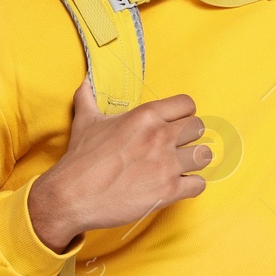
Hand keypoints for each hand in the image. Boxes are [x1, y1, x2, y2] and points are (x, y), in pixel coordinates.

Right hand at [27, 77, 211, 252]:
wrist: (71, 196)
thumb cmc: (80, 158)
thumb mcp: (85, 120)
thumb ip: (89, 96)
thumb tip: (86, 80)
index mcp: (146, 116)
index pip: (187, 104)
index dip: (183, 114)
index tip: (175, 123)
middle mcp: (160, 137)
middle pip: (199, 128)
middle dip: (190, 137)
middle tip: (176, 146)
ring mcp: (166, 165)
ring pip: (204, 155)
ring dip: (194, 161)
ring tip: (180, 166)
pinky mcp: (167, 191)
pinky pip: (199, 184)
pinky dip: (191, 185)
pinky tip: (178, 185)